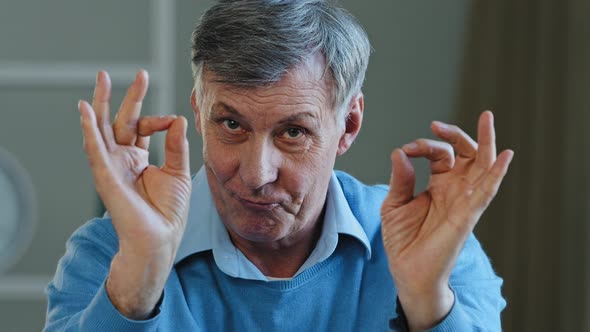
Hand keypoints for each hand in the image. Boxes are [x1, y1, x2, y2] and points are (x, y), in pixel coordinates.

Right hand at [78, 70, 191, 317]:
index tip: (171, 121)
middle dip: (127, 97)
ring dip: (101, 104)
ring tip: (102, 78)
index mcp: (138, 159)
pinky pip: (95, 149)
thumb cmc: (168, 212)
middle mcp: (122, 160)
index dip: (156, 119)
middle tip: (138, 74)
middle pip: (119, 121)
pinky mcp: (106, 176)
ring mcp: (112, 166)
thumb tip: (178, 119)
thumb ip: (176, 146)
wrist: (159, 239)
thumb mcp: (178, 172)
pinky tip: (86, 109)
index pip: (141, 127)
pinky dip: (89, 129)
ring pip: (102, 129)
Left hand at [380, 111, 512, 330]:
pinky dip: (497, 172)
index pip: (441, 154)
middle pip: (467, 154)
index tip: (406, 150)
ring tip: (487, 118)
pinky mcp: (468, 215)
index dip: (424, 146)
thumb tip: (401, 152)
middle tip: (436, 126)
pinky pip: (487, 191)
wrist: (408, 271)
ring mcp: (464, 201)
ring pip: (483, 166)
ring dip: (486, 142)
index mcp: (439, 185)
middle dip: (456, 135)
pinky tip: (505, 155)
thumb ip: (400, 179)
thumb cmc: (403, 240)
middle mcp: (456, 190)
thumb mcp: (394, 204)